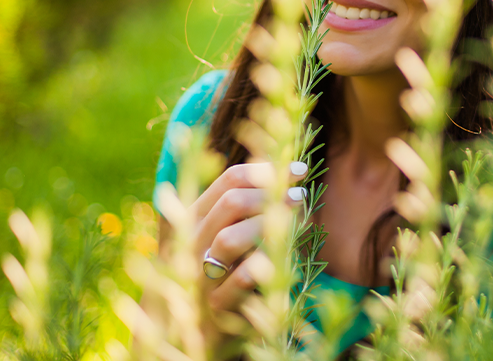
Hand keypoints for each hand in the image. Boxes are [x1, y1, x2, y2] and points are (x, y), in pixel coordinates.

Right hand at [191, 161, 308, 317]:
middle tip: (299, 195)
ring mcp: (200, 274)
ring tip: (292, 223)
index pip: (230, 178)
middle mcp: (192, 241)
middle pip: (231, 202)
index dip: (269, 169)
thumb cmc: (231, 268)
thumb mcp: (239, 231)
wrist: (206, 323)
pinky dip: (266, 262)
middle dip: (271, 194)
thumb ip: (255, 204)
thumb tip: (292, 170)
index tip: (300, 170)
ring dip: (268, 225)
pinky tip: (283, 256)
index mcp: (195, 216)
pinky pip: (242, 277)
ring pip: (230, 238)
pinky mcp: (216, 304)